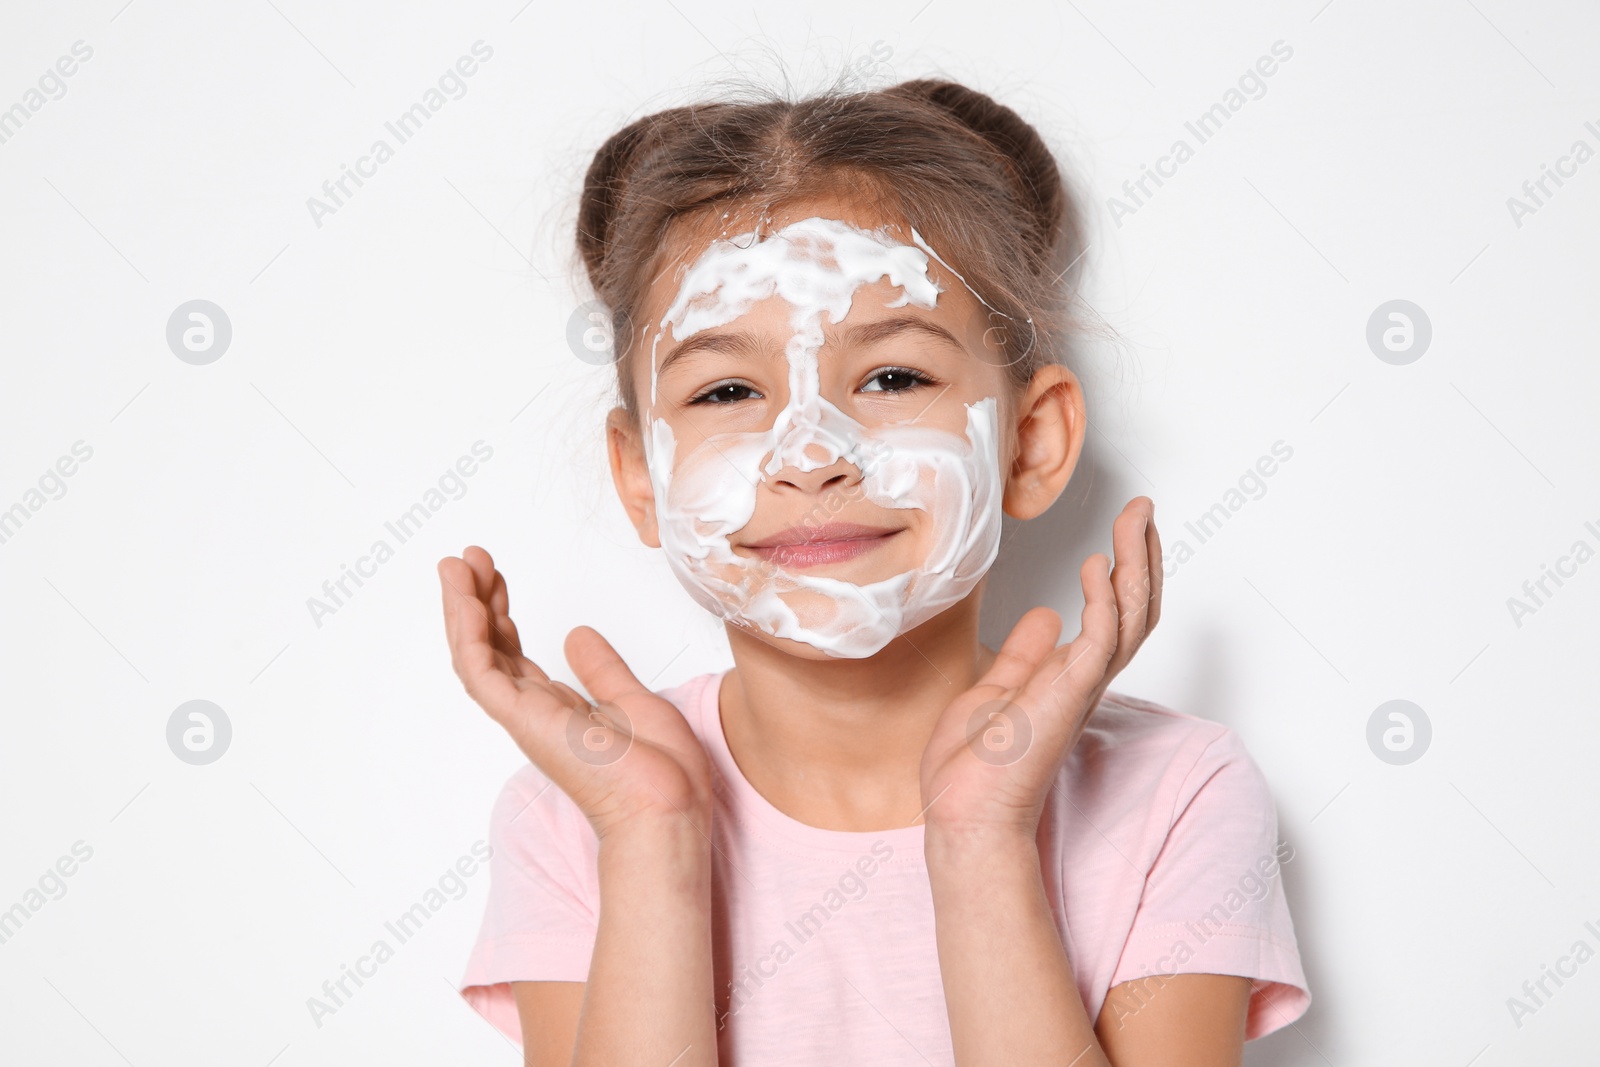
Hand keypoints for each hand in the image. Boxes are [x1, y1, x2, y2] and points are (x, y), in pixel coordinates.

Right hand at [438, 545, 712, 839]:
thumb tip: (578, 636)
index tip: (493, 576)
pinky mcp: (523, 720)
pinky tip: (466, 600)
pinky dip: (469, 635)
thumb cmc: (661, 771)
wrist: (667, 805)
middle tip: (468, 560)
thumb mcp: (632, 700)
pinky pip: (481, 673)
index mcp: (560, 710)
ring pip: (476, 657)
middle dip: (476, 602)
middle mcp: (536, 713)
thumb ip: (602, 670)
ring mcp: (526, 717)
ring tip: (454, 566)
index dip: (501, 613)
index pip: (515, 655)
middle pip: (490, 649)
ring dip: (461, 610)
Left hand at [918, 497, 1161, 836]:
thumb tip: (1045, 616)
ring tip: (1134, 521)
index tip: (1126, 531)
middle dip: (1143, 557)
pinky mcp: (1067, 697)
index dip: (1126, 572)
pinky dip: (1105, 600)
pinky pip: (1101, 641)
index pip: (1116, 616)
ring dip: (1135, 565)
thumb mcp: (995, 691)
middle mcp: (1085, 681)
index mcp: (1070, 678)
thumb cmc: (974, 770)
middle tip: (1144, 511)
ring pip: (1130, 618)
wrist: (962, 814)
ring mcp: (1081, 689)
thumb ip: (1025, 656)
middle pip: (1136, 610)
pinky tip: (1097, 567)